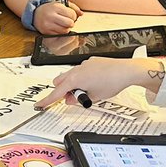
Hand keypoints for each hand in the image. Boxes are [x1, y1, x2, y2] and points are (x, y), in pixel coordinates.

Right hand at [33, 1, 78, 34]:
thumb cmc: (50, 9)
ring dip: (66, 28)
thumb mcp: (61, 4)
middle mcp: (51, 16)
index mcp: (56, 7)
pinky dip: (60, 32)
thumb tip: (81, 14)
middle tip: (68, 21)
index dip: (74, 16)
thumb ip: (73, 7)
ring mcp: (48, 25)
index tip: (71, 16)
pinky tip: (57, 28)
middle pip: (69, 23)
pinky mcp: (46, 32)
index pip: (72, 14)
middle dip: (71, 23)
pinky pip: (59, 35)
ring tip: (62, 24)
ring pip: (65, 31)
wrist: (35, 13)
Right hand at [36, 57, 162, 108]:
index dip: (47, 100)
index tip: (40, 104)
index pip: (56, 93)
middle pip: (59, 81)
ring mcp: (84, 64)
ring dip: (72, 84)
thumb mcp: (94, 97)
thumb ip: (79, 99)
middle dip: (62, 90)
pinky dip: (82, 78)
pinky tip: (95, 82)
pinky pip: (81, 70)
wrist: (125, 71)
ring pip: (70, 75)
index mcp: (74, 79)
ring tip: (87, 91)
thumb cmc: (111, 83)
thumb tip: (72, 99)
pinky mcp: (91, 61)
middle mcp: (76, 70)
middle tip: (73, 98)